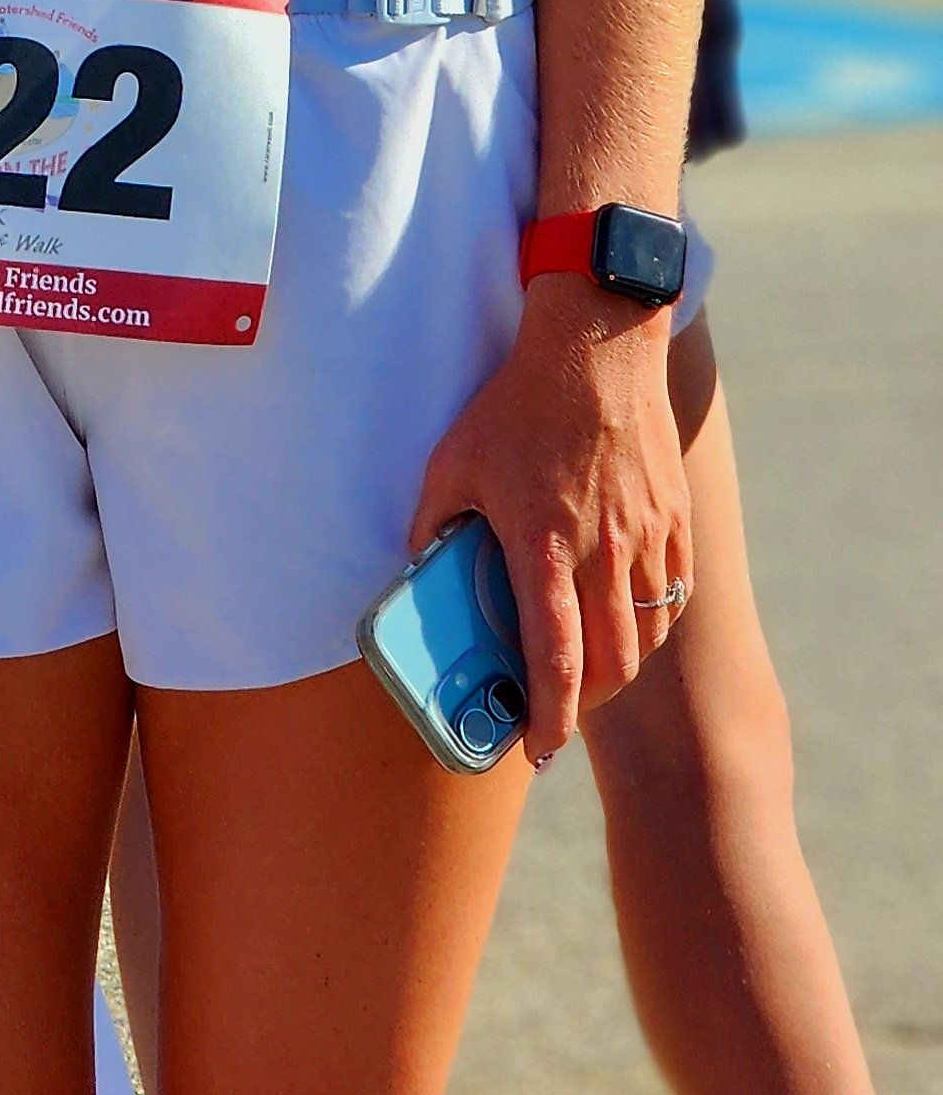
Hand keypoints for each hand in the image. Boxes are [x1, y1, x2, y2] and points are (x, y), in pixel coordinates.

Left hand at [410, 278, 690, 762]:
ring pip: (647, 634)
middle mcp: (603, 551)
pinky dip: (651, 622)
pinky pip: (673, 593)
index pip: (555, 658)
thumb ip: (433, 522)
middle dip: (584, 705)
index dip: (549, 716)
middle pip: (611, 663)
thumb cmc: (519, 402)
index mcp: (545, 545)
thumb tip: (420, 567)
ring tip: (590, 669)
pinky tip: (626, 619)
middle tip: (557, 711)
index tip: (536, 749)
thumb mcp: (453, 461)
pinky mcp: (674, 517)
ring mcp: (646, 535)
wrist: (596, 344)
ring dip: (619, 666)